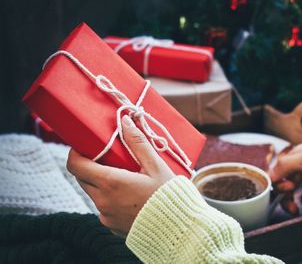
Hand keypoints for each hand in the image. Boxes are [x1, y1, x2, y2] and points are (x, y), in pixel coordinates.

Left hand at [67, 115, 174, 235]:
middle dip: (91, 166)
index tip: (85, 147)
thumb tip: (125, 121)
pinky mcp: (111, 226)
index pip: (76, 166)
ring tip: (125, 178)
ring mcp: (106, 216)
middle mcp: (103, 201)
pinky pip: (103, 207)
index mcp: (111, 183)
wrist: (178, 229)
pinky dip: (110, 198)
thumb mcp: (156, 166)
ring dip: (102, 183)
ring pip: (93, 193)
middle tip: (110, 159)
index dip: (75, 153)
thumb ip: (138, 142)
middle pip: (83, 179)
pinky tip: (130, 196)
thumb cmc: (169, 195)